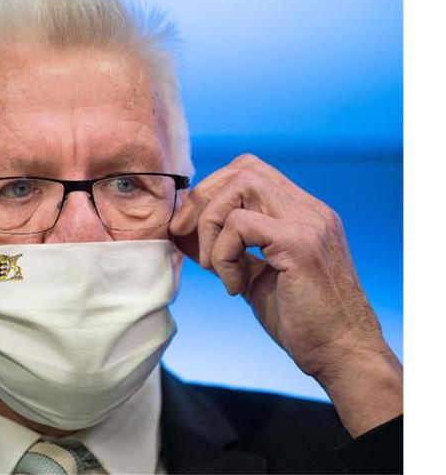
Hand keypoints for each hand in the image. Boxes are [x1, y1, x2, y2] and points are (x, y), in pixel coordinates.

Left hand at [170, 154, 401, 436]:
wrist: (340, 355)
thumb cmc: (300, 321)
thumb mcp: (252, 276)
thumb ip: (226, 249)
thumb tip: (182, 233)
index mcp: (302, 213)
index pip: (251, 171)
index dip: (213, 190)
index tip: (189, 225)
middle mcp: (309, 210)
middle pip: (242, 168)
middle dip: (202, 199)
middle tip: (183, 235)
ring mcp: (308, 222)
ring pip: (241, 185)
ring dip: (211, 224)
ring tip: (215, 267)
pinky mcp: (299, 243)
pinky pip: (240, 224)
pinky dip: (223, 253)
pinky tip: (233, 287)